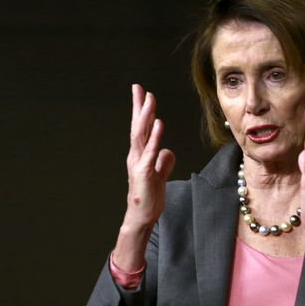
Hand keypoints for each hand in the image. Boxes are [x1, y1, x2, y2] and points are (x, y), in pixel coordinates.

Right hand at [122, 84, 175, 231]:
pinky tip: (158, 123)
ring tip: (149, 100)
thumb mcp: (159, 176)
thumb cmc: (149, 198)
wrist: (142, 217)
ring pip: (141, 135)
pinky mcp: (145, 172)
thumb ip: (163, 163)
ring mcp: (139, 163)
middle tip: (139, 88)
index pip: (141, 128)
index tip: (141, 93)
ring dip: (145, 116)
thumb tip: (168, 151)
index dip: (141, 110)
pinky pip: (151, 151)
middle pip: (138, 126)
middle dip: (138, 106)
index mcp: (139, 154)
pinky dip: (155, 136)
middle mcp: (136, 155)